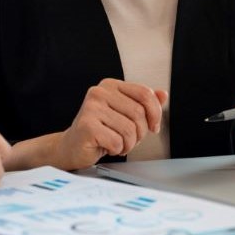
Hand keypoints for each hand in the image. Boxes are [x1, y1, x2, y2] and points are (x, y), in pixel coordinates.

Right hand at [53, 79, 167, 169]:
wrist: (72, 147)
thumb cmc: (100, 130)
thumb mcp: (124, 114)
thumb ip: (143, 103)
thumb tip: (163, 94)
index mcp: (111, 85)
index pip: (144, 93)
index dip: (155, 112)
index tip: (154, 126)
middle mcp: (99, 92)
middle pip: (139, 113)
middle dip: (140, 133)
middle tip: (130, 140)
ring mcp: (91, 108)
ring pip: (129, 129)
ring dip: (129, 144)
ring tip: (118, 144)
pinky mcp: (87, 126)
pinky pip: (117, 141)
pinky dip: (117, 149)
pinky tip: (108, 147)